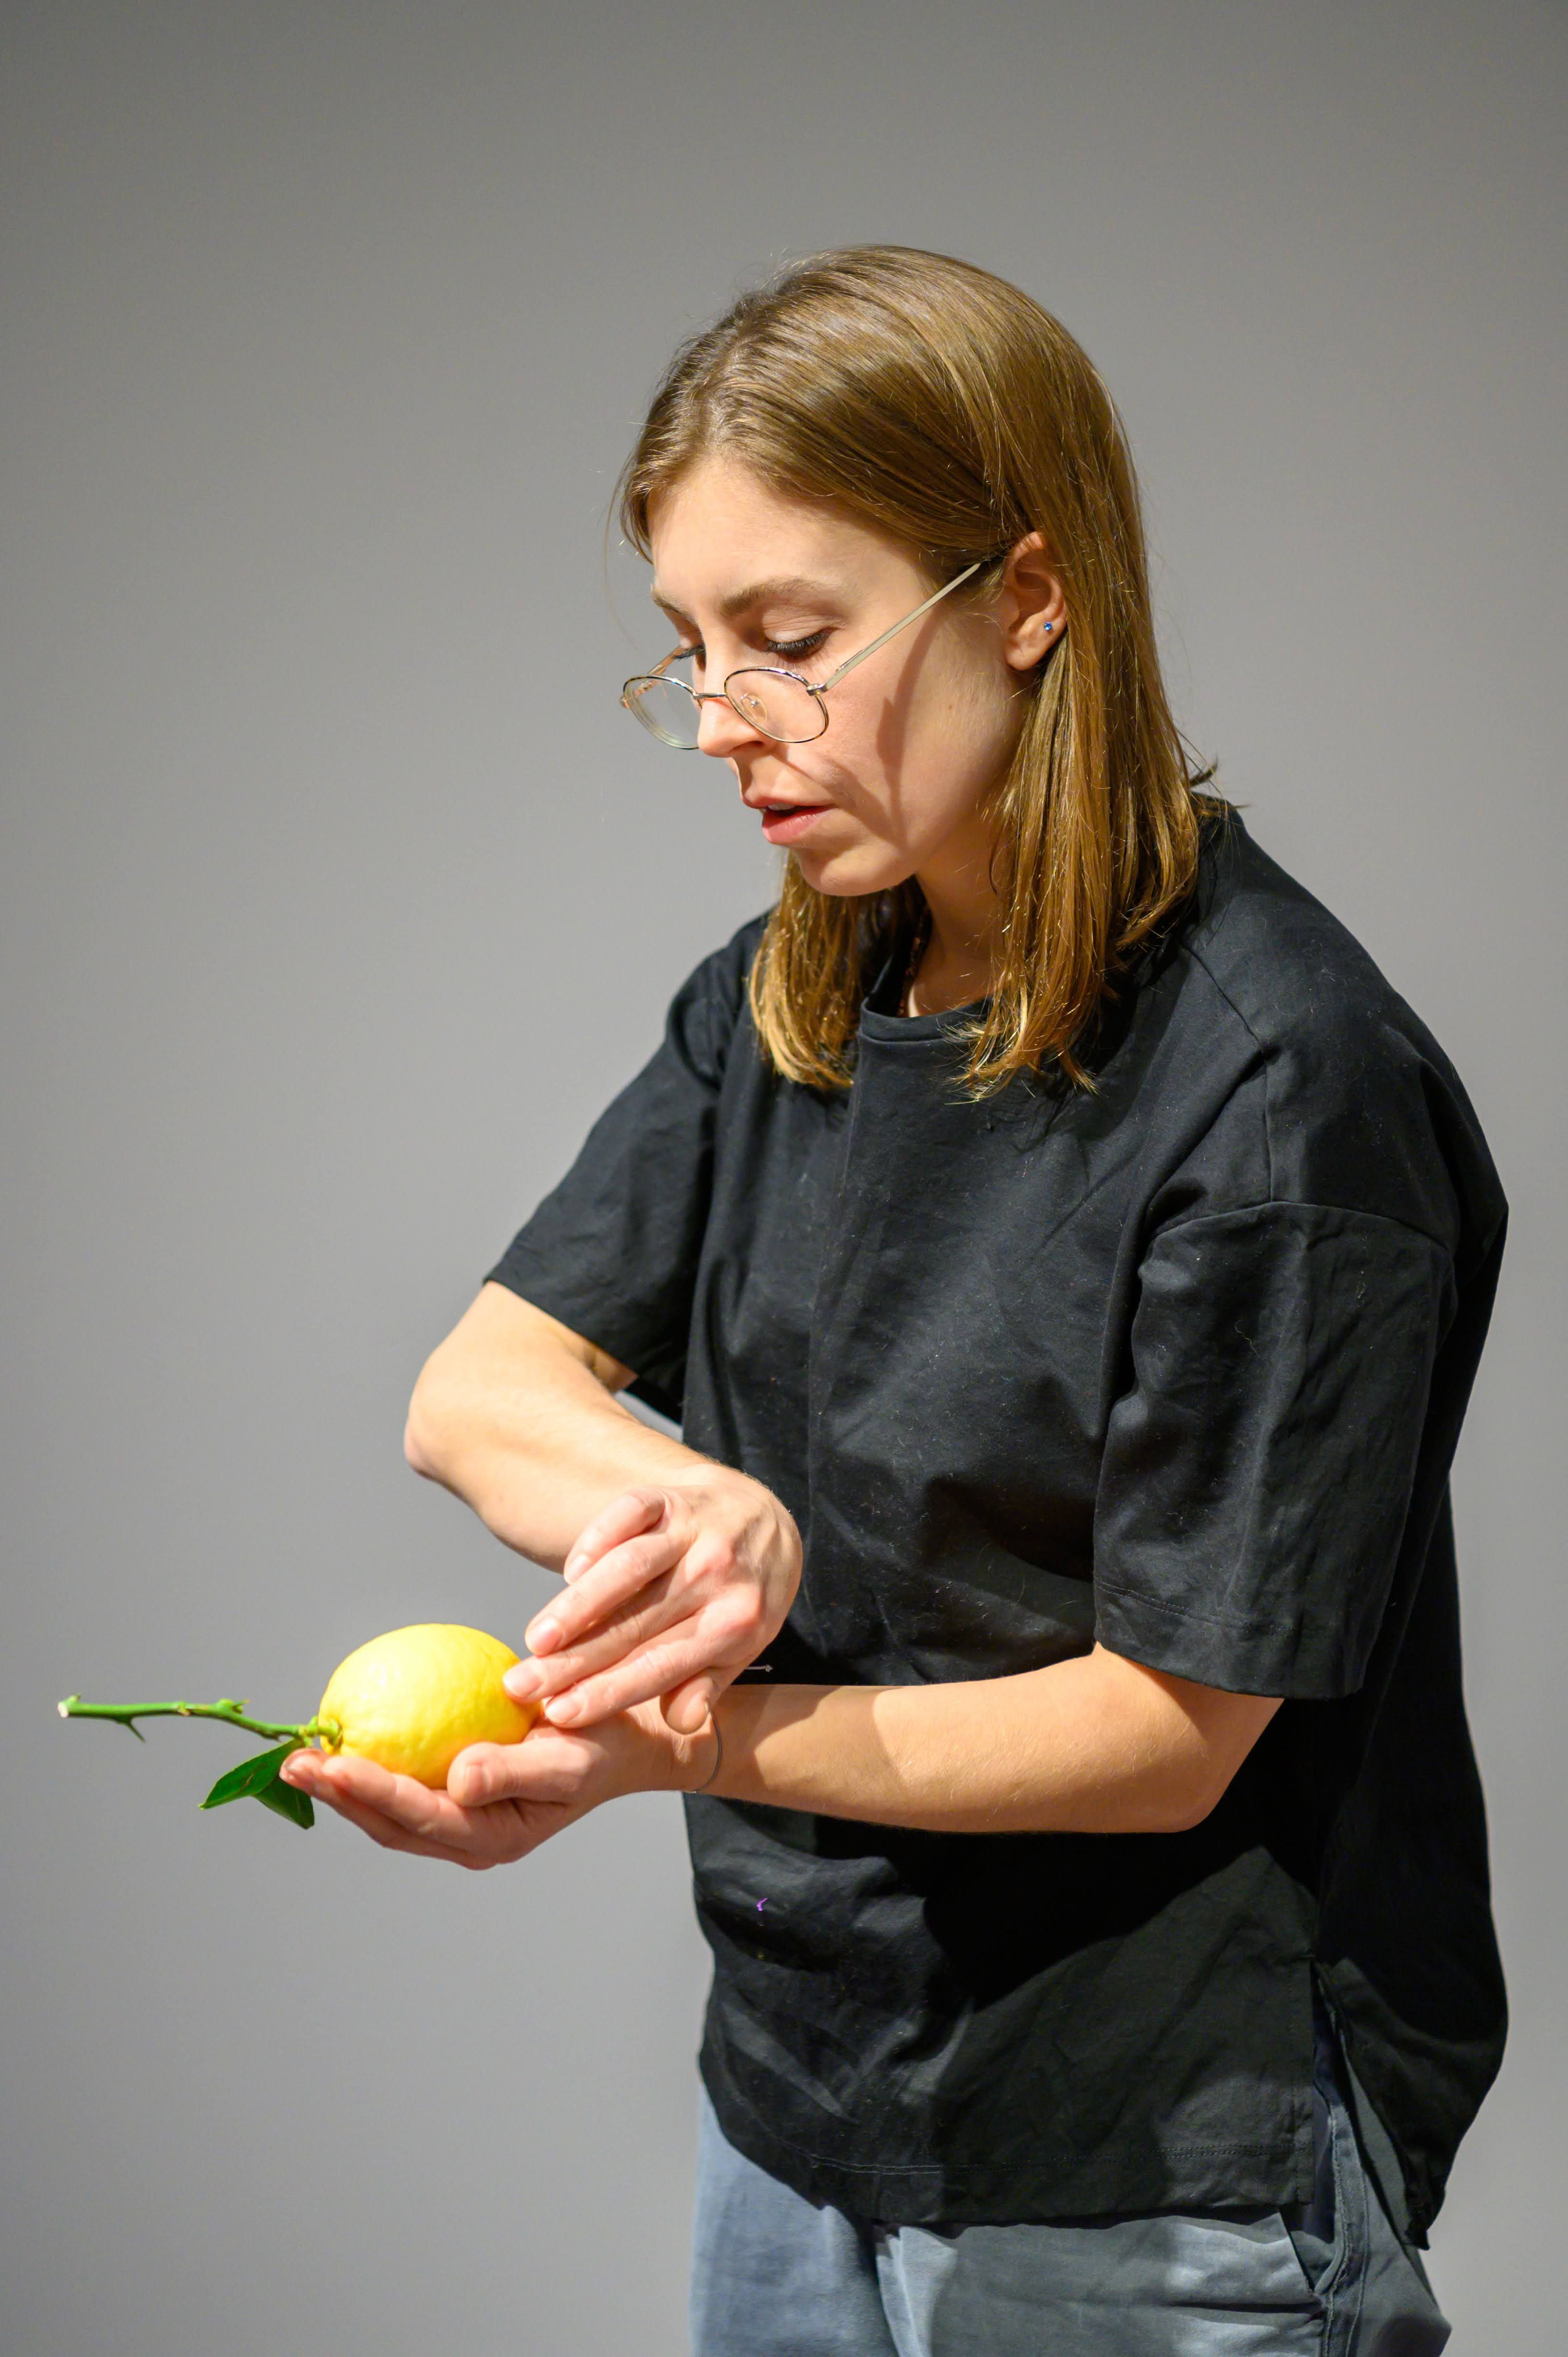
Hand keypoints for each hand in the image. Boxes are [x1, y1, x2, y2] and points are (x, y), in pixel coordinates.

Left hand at [279, 1702, 714, 1870]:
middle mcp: (469, 1839)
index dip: (373, 1793)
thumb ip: (513, 1770)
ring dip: (344, 1788)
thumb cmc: (600, 1745)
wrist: (620, 1743)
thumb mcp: (568, 1757)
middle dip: (338, 1797)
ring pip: (388, 1814)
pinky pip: (405, 1786)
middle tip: (294, 1765)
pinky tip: (347, 1739)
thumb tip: (458, 1777)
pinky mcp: (457, 1796)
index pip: (420, 1817)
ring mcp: (460, 1822)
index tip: (333, 1764)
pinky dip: (371, 1768)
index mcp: (494, 1838)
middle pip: (390, 1825)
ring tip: (302, 1760)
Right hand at [508, 1475, 800, 1734]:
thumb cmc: (741, 1596)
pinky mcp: (671, 1496)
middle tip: (522, 1685)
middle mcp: (716, 1576)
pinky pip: (631, 1513)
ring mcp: (694, 1531)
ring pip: (629, 1569)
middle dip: (574, 1660)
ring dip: (578, 1605)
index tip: (559, 1714)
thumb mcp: (740, 1647)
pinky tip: (571, 1571)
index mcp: (735, 1624)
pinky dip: (597, 1538)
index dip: (607, 1691)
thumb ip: (706, 1684)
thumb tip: (682, 1723)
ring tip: (536, 1639)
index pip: (659, 1666)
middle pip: (634, 1624)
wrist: (768, 1521)